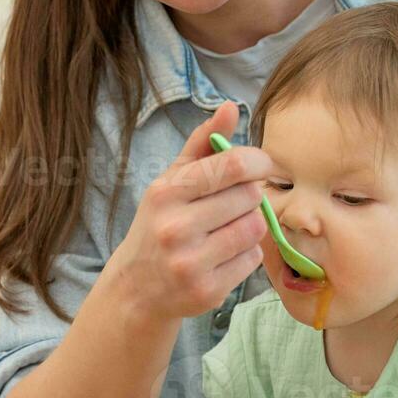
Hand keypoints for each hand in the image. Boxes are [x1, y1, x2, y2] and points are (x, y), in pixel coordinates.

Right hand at [113, 100, 272, 319]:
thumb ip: (202, 142)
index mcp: (167, 193)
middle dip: (249, 196)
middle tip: (233, 204)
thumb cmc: (160, 223)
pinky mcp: (208, 291)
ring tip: (228, 228)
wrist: (136, 288)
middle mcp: (176, 227)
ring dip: (250, 224)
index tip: (260, 165)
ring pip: (255, 228)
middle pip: (249, 196)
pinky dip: (246, 254)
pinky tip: (224, 254)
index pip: (232, 165)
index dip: (258, 161)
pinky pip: (253, 259)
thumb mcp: (172, 180)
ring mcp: (191, 262)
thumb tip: (230, 106)